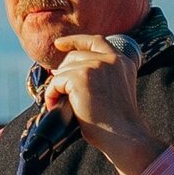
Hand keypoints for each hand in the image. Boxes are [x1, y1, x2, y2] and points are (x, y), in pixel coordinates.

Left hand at [46, 34, 164, 174]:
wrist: (122, 134)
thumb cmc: (115, 122)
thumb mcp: (113, 90)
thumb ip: (98, 75)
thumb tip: (60, 70)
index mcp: (122, 61)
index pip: (95, 41)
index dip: (75, 41)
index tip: (59, 44)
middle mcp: (111, 59)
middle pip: (74, 56)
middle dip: (63, 73)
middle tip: (59, 93)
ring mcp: (96, 66)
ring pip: (63, 70)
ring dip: (57, 88)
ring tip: (61, 105)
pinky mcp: (81, 76)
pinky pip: (55, 82)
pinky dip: (51, 95)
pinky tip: (55, 106)